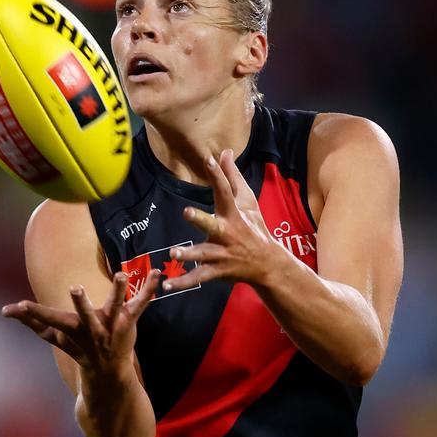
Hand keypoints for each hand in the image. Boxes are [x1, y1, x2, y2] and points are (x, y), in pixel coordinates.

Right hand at [2, 269, 160, 373]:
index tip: (18, 306)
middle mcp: (91, 328)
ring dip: (119, 290)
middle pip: (85, 315)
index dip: (33, 314)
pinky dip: (149, 289)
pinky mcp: (129, 321)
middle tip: (75, 288)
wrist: (108, 372)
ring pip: (116, 306)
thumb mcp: (54, 336)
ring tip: (123, 274)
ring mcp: (112, 325)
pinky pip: (140, 304)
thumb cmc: (77, 347)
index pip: (49, 320)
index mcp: (71, 329)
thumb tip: (5, 311)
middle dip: (81, 303)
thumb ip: (31, 321)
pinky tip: (158, 275)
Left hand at [162, 149, 274, 293]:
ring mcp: (222, 253)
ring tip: (173, 254)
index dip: (218, 175)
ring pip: (203, 254)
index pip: (225, 191)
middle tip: (186, 212)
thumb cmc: (254, 228)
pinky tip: (167, 286)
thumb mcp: (247, 201)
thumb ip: (233, 177)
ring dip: (189, 254)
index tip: (209, 159)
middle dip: (200, 219)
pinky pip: (198, 277)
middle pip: (213, 225)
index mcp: (233, 214)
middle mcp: (227, 233)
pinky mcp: (217, 270)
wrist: (268, 264)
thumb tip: (225, 151)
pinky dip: (183, 282)